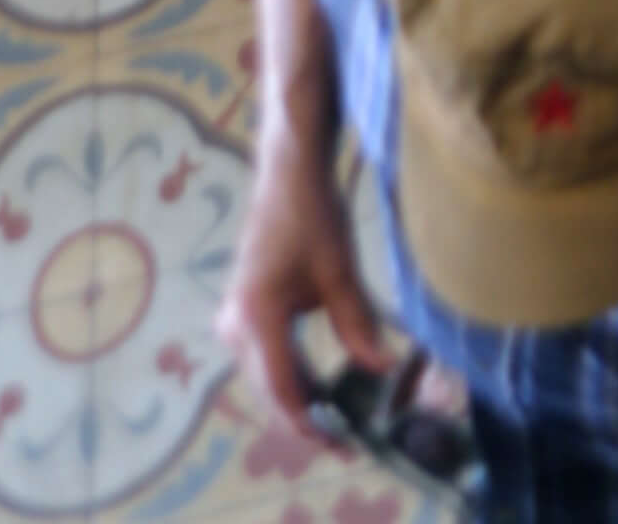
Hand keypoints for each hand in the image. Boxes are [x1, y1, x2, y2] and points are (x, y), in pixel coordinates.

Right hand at [221, 140, 392, 432]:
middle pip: (269, 390)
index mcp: (256, 319)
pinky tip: (317, 386)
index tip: (341, 444)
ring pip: (265, 378)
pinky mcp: (241, 313)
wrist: (287, 174)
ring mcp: (233, 320)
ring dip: (297, 399)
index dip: (311, 422)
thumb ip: (358, 325)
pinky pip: (262, 359)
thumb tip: (384, 370)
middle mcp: (235, 327)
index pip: (282, 389)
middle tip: (345, 438)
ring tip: (336, 417)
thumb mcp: (341, 273)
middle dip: (306, 418)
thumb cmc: (315, 216)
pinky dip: (288, 376)